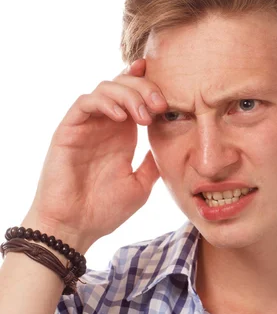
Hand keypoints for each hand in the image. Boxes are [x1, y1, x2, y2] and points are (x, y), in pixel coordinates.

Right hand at [23, 59, 167, 252]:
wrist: (75, 228)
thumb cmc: (104, 211)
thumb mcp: (140, 185)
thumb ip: (152, 163)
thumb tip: (171, 143)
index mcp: (122, 135)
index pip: (135, 97)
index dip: (151, 86)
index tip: (172, 92)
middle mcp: (104, 125)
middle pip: (123, 85)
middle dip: (145, 88)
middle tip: (161, 106)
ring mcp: (86, 126)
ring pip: (105, 88)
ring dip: (129, 95)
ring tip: (144, 117)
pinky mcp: (68, 130)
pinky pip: (85, 103)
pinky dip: (105, 102)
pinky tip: (120, 117)